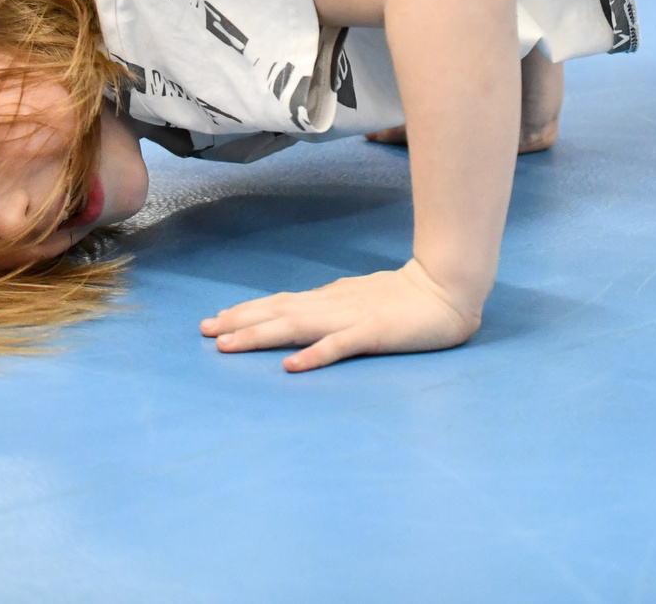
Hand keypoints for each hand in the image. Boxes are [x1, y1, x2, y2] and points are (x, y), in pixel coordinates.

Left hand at [201, 260, 481, 371]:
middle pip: (279, 313)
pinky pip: (340, 346)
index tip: (214, 321)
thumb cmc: (410, 295)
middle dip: (240, 322)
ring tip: (228, 345)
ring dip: (260, 335)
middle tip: (204, 332)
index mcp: (332, 300)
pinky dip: (314, 355)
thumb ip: (334, 304)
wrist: (451, 288)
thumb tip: (303, 307)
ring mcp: (354, 318)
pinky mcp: (376, 333)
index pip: (281, 304)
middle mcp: (334, 306)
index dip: (246, 312)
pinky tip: (291, 366)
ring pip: (298, 326)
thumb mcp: (363, 298)